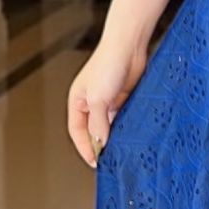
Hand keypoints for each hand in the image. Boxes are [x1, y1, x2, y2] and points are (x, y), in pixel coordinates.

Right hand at [66, 26, 148, 167]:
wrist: (129, 47)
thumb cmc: (108, 64)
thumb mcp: (98, 99)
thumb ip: (98, 124)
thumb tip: (100, 144)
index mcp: (77, 101)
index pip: (77, 131)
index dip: (85, 148)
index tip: (95, 162)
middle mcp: (91, 103)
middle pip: (93, 130)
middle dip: (99, 145)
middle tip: (109, 161)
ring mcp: (107, 101)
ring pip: (109, 126)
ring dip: (114, 138)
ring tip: (121, 151)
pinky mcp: (123, 99)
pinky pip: (122, 119)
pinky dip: (125, 127)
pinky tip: (130, 135)